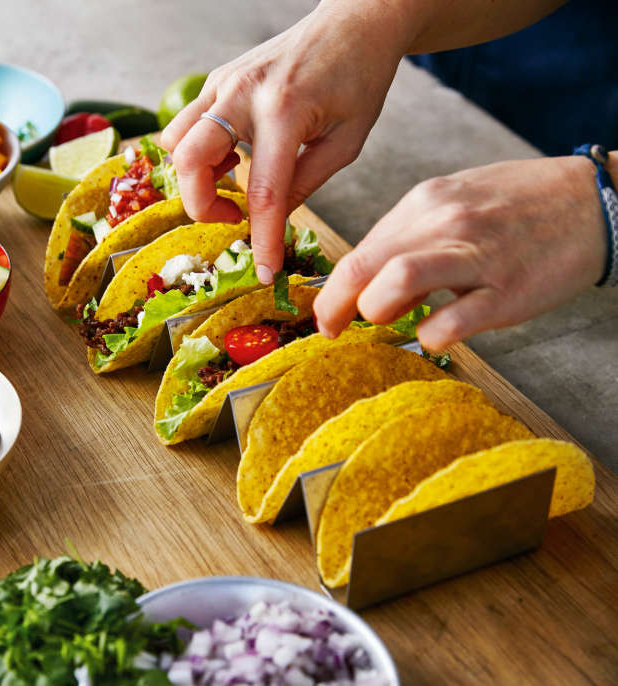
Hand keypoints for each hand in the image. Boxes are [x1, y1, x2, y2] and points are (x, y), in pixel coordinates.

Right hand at [159, 3, 405, 282]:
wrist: (355, 20)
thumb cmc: (360, 78)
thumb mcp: (347, 140)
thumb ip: (306, 182)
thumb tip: (272, 221)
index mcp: (284, 110)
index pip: (263, 192)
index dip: (261, 239)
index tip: (264, 273)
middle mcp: (243, 93)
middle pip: (188, 161)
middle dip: (201, 205)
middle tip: (231, 218)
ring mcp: (223, 82)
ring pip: (175, 141)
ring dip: (195, 176)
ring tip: (233, 182)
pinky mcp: (217, 79)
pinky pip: (187, 124)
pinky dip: (199, 151)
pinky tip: (234, 157)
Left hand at [313, 156, 608, 350]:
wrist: (595, 201)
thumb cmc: (521, 205)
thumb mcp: (456, 199)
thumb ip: (412, 233)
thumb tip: (372, 275)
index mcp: (425, 203)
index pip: (360, 249)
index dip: (333, 288)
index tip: (325, 312)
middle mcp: (444, 223)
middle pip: (365, 265)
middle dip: (334, 304)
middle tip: (330, 329)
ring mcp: (476, 256)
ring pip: (398, 280)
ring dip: (377, 310)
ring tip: (385, 321)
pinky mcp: (506, 290)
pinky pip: (452, 320)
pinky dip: (432, 335)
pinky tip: (436, 334)